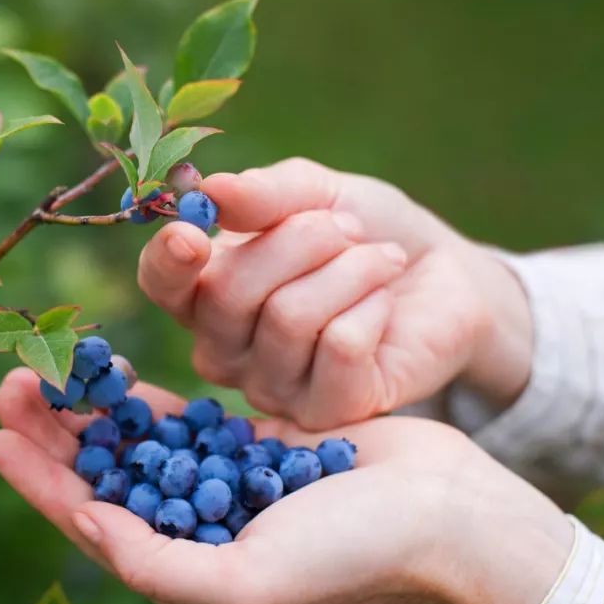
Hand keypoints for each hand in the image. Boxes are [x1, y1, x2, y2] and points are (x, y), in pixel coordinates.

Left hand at [0, 368, 570, 603]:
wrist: (443, 515)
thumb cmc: (351, 557)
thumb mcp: (245, 581)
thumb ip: (156, 563)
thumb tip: (86, 524)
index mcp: (185, 576)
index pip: (90, 523)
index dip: (39, 480)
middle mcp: (194, 533)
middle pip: (103, 477)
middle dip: (53, 434)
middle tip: (9, 383)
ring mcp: (219, 487)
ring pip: (133, 444)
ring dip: (88, 409)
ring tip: (44, 369)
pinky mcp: (248, 447)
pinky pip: (180, 420)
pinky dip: (143, 398)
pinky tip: (110, 373)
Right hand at [138, 158, 533, 428]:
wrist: (443, 276)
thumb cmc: (364, 232)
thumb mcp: (316, 193)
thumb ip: (264, 194)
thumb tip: (212, 191)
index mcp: (205, 291)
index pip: (160, 284)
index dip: (168, 262)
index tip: (193, 234)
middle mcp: (225, 349)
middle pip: (229, 294)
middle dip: (300, 241)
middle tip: (348, 229)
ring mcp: (271, 388)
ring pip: (288, 319)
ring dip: (349, 270)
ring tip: (381, 260)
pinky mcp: (327, 412)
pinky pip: (339, 349)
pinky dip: (372, 307)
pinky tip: (385, 305)